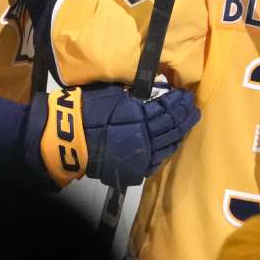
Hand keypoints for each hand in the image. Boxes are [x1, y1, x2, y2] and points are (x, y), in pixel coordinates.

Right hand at [30, 83, 199, 188]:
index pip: (167, 108)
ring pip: (168, 144)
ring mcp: (141, 156)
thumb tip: (149, 90)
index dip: (179, 102)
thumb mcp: (113, 93)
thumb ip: (134, 95)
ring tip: (187, 124)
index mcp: (139, 115)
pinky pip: (156, 160)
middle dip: (185, 117)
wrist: (66, 139)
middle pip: (172, 126)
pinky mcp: (134, 169)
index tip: (186, 95)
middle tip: (193, 109)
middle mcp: (145, 137)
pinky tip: (171, 143)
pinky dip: (165, 150)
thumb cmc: (86, 110)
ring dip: (179, 133)